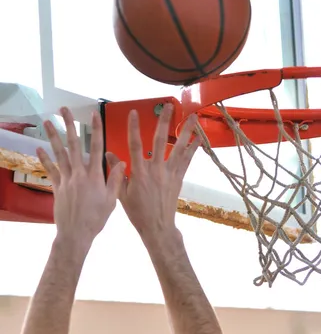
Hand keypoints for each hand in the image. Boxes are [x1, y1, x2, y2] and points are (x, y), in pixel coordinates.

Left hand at [37, 107, 124, 250]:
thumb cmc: (96, 219)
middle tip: (65, 110)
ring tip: (49, 122)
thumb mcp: (112, 200)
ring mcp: (66, 179)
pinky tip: (39, 148)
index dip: (96, 130)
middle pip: (74, 145)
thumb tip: (122, 162)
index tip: (94, 115)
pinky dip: (45, 159)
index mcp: (95, 176)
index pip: (97, 148)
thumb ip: (116, 180)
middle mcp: (79, 174)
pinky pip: (50, 170)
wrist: (76, 234)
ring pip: (60, 153)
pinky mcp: (57, 187)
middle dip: (70, 126)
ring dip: (53, 137)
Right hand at [107, 104, 199, 242]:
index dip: (134, 128)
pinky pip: (187, 161)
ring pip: (179, 148)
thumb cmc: (137, 212)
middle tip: (169, 106)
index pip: (135, 145)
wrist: (157, 227)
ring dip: (186, 131)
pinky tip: (200, 139)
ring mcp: (169, 173)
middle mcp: (155, 169)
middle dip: (164, 122)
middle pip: (160, 141)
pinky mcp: (178, 178)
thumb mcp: (121, 193)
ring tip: (193, 116)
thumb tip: (107, 155)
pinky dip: (194, 149)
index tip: (134, 113)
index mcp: (139, 172)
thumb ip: (116, 172)